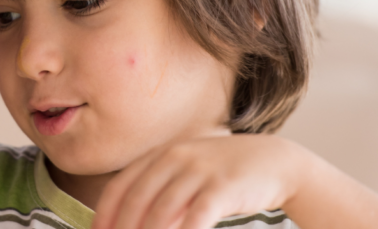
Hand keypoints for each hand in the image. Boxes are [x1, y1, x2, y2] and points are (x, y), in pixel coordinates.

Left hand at [92, 135, 306, 228]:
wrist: (273, 161)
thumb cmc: (222, 174)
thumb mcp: (186, 174)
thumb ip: (160, 193)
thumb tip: (133, 223)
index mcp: (159, 155)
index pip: (120, 185)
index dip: (104, 213)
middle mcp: (174, 158)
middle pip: (136, 199)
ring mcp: (198, 170)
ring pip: (161, 210)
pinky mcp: (222, 187)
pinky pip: (196, 216)